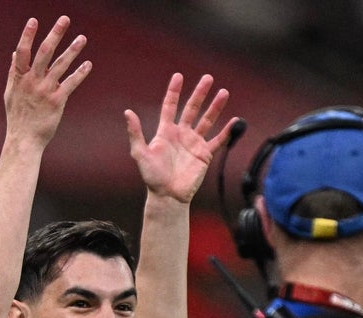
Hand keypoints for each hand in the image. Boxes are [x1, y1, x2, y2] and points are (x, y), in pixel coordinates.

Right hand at [3, 16, 91, 147]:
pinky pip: (70, 84)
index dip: (28, 36)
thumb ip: (14, 72)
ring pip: (60, 66)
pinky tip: (88, 64)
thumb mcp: (10, 93)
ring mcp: (45, 91)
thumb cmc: (18, 116)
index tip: (34, 20)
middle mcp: (32, 81)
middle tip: (64, 19)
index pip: (23, 52)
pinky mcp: (57, 102)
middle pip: (45, 53)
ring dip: (72, 50)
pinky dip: (79, 73)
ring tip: (82, 38)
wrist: (24, 139)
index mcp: (19, 77)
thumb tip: (15, 53)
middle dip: (55, 35)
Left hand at [125, 73, 237, 203]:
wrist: (168, 196)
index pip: (170, 106)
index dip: (174, 91)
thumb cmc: (152, 177)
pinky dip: (227, 131)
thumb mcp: (140, 154)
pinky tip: (235, 121)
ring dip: (215, 107)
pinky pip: (218, 140)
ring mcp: (194, 143)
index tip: (179, 76)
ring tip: (223, 92)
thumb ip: (135, 133)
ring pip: (207, 120)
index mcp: (166, 131)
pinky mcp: (204, 154)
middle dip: (200, 93)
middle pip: (192, 108)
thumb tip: (127, 112)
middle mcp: (181, 134)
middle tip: (207, 78)